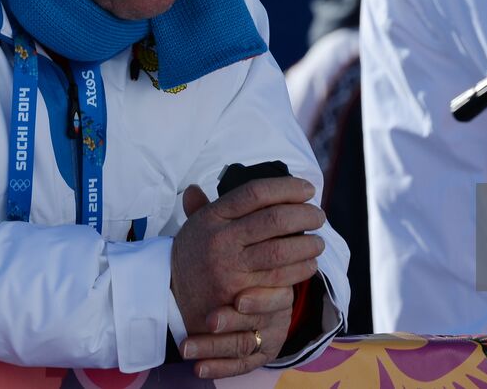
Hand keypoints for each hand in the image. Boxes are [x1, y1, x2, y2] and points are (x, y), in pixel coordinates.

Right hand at [170, 177, 325, 378]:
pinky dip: (300, 270)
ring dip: (308, 245)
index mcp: (213, 217)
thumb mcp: (192, 228)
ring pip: (281, 251)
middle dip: (305, 215)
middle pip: (275, 220)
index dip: (287, 187)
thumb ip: (201, 206)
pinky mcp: (238, 294)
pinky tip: (309, 265)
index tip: (307, 189)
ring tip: (318, 242)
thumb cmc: (190, 258)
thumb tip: (196, 186)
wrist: (167, 300)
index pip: (256, 193)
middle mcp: (221, 240)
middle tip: (319, 216)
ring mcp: (229, 268)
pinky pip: (278, 279)